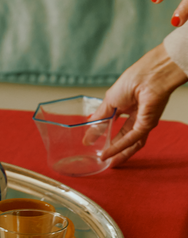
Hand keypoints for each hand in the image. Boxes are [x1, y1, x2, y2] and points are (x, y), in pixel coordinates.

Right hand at [97, 44, 187, 165]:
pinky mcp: (147, 125)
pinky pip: (131, 140)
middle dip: (114, 149)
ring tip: (107, 162)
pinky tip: (108, 153)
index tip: (91, 143)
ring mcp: (143, 122)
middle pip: (125, 137)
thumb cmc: (132, 81)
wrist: (149, 75)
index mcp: (129, 107)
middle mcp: (137, 116)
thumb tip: (88, 129)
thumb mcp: (109, 101)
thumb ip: (100, 117)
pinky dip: (119, 147)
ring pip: (130, 143)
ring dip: (118, 153)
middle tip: (102, 158)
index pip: (117, 125)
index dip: (105, 135)